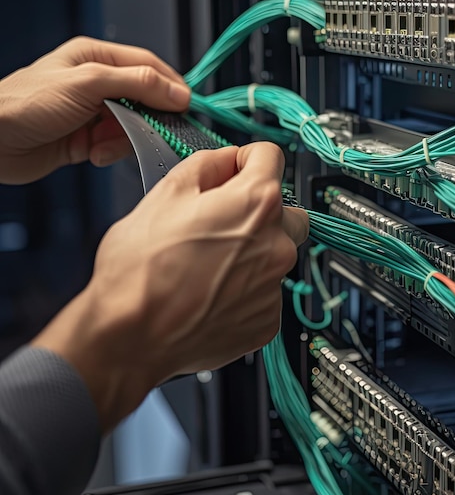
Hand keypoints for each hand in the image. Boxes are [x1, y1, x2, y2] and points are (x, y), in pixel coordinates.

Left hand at [0, 36, 190, 183]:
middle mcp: (98, 83)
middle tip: (153, 132)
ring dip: (125, 140)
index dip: (170, 86)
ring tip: (104, 146)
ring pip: (134, 125)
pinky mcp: (88, 139)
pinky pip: (116, 144)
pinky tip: (93, 154)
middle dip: (148, 118)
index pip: (149, 66)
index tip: (186, 107)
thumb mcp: (88, 83)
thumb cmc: (28, 103)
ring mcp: (94, 112)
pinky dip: (111, 152)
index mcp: (97, 58)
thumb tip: (179, 92)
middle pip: (145, 99)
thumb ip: (137, 84)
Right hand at [31, 142, 309, 432]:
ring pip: (275, 254)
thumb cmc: (140, 270)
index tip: (234, 170)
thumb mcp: (165, 194)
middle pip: (285, 210)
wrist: (129, 338)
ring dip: (252, 252)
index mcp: (256, 203)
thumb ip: (206, 165)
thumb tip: (226, 160)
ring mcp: (275, 286)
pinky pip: (266, 292)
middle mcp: (277, 243)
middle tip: (220, 223)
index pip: (271, 156)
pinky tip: (211, 293)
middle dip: (259, 209)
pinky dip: (246, 289)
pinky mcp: (268, 320)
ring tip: (207, 265)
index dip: (246, 159)